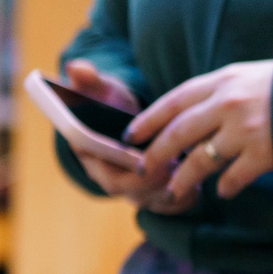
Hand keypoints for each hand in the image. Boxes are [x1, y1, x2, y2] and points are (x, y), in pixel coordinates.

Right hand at [62, 63, 191, 212]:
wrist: (138, 128)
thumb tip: (75, 67)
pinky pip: (168, 207)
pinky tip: (197, 183)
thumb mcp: (105, 92)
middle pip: (121, 185)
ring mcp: (130, 191)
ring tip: (187, 170)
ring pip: (147, 198)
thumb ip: (91, 81)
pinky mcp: (154, 199)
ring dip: (167, 187)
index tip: (133, 149)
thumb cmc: (118, 107)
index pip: (92, 159)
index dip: (113, 156)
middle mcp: (107, 176)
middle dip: (146, 177)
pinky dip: (183, 198)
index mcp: (88, 151)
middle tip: (169, 163)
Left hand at [130, 60, 272, 201]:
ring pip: (199, 160)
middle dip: (156, 153)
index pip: (174, 100)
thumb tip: (196, 110)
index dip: (149, 119)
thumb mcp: (256, 76)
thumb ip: (225, 91)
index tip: (131, 135)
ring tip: (174, 191)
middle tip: (143, 169)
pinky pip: (233, 177)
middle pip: (178, 132)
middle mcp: (230, 104)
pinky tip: (221, 193)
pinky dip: (225, 187)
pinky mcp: (265, 154)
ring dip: (183, 179)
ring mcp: (246, 130)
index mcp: (226, 80)